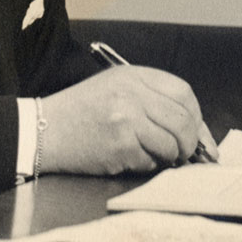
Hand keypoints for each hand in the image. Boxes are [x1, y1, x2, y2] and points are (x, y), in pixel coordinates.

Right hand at [39, 65, 218, 174]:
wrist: (45, 129)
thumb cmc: (81, 111)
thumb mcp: (116, 89)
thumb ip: (152, 99)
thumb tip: (193, 128)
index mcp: (133, 76)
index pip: (183, 92)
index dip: (196, 115)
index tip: (196, 130)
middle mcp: (132, 94)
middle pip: (183, 120)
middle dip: (191, 142)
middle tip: (186, 152)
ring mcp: (127, 120)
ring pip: (172, 145)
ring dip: (171, 157)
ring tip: (157, 156)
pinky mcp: (120, 146)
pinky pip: (151, 161)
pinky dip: (147, 165)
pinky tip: (130, 158)